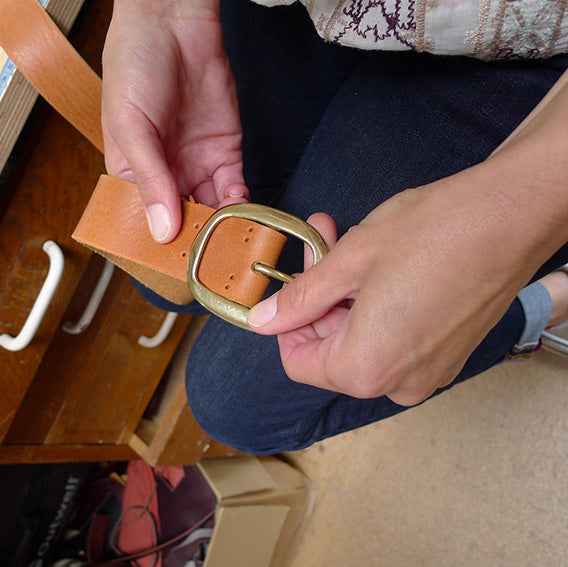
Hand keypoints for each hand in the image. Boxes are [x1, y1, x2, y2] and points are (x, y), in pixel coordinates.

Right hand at [102, 0, 247, 242]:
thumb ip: (150, 179)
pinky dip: (240, 202)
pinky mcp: (226, 153)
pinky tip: (241, 211)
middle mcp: (167, 174)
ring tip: (230, 241)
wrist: (175, 24)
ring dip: (222, 226)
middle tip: (210, 261)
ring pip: (213, 208)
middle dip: (197, 240)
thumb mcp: (131, 127)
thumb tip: (162, 229)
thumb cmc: (135, 67)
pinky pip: (235, 187)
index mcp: (134, 174)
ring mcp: (198, 165)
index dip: (159, 243)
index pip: (146, 220)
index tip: (174, 265)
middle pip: (184, 219)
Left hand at [247, 149, 567, 405]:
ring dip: (347, 297)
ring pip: (363, 342)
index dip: (287, 324)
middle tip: (320, 247)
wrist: (511, 217)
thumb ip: (300, 298)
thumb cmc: (434, 233)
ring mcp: (429, 372)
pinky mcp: (448, 354)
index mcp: (366, 368)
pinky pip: (394, 340)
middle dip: (320, 300)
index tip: (292, 286)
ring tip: (348, 245)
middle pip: (332, 352)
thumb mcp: (349, 260)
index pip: (299, 364)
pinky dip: (377, 307)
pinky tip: (380, 267)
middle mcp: (398, 383)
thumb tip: (263, 321)